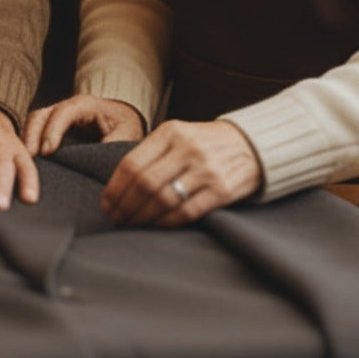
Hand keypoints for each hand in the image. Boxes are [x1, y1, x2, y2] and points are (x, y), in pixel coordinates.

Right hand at [22, 94, 144, 155]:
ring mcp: (57, 114)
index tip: (47, 151)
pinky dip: (28, 143)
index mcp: (85, 105)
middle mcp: (67, 107)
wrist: (123, 118)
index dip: (53, 130)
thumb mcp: (126, 133)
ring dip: (27, 140)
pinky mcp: (52, 126)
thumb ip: (113, 143)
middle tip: (27, 160)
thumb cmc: (125, 125)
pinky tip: (25, 160)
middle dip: (32, 136)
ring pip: (34, 122)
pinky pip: (34, 130)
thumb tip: (97, 159)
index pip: (64, 113)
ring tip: (22, 163)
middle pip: (42, 115)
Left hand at [101, 119, 261, 227]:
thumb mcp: (178, 135)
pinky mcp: (221, 190)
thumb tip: (118, 186)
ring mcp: (205, 169)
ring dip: (142, 217)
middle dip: (125, 206)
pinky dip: (166, 222)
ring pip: (163, 200)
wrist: (251, 145)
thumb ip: (152, 153)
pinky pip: (186, 212)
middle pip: (144, 184)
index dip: (115, 189)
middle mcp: (187, 148)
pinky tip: (156, 225)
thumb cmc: (205, 143)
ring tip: (133, 224)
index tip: (107, 204)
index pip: (132, 163)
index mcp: (171, 132)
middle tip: (117, 219)